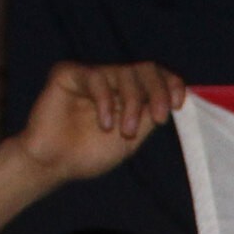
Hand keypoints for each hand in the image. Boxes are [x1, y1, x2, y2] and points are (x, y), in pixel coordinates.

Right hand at [13, 61, 187, 184]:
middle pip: (146, 69)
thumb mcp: (132, 137)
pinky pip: (95, 77)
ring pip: (125, 73)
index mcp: (130, 94)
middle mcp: (113, 81)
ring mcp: (91, 76)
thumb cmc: (91, 154)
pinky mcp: (68, 74)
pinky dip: (105, 102)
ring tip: (124, 131)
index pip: (157, 77)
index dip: (172, 84)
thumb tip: (175, 101)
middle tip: (158, 118)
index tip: (178, 104)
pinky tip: (103, 124)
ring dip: (131, 104)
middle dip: (157, 92)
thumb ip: (149, 116)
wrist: (55, 164)